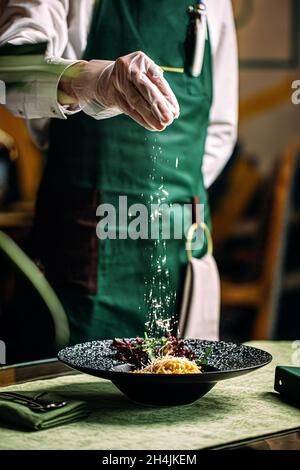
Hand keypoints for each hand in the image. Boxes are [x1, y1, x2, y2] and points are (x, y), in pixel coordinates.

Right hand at [59, 52, 179, 130]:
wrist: (103, 79)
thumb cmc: (132, 79)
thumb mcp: (144, 76)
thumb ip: (157, 89)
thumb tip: (173, 110)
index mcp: (141, 60)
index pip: (157, 81)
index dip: (167, 98)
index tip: (175, 112)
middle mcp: (129, 67)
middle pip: (146, 90)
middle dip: (159, 106)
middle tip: (169, 120)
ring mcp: (118, 80)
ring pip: (137, 101)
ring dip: (150, 116)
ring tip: (161, 126)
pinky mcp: (112, 93)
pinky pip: (129, 109)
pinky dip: (141, 118)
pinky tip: (150, 125)